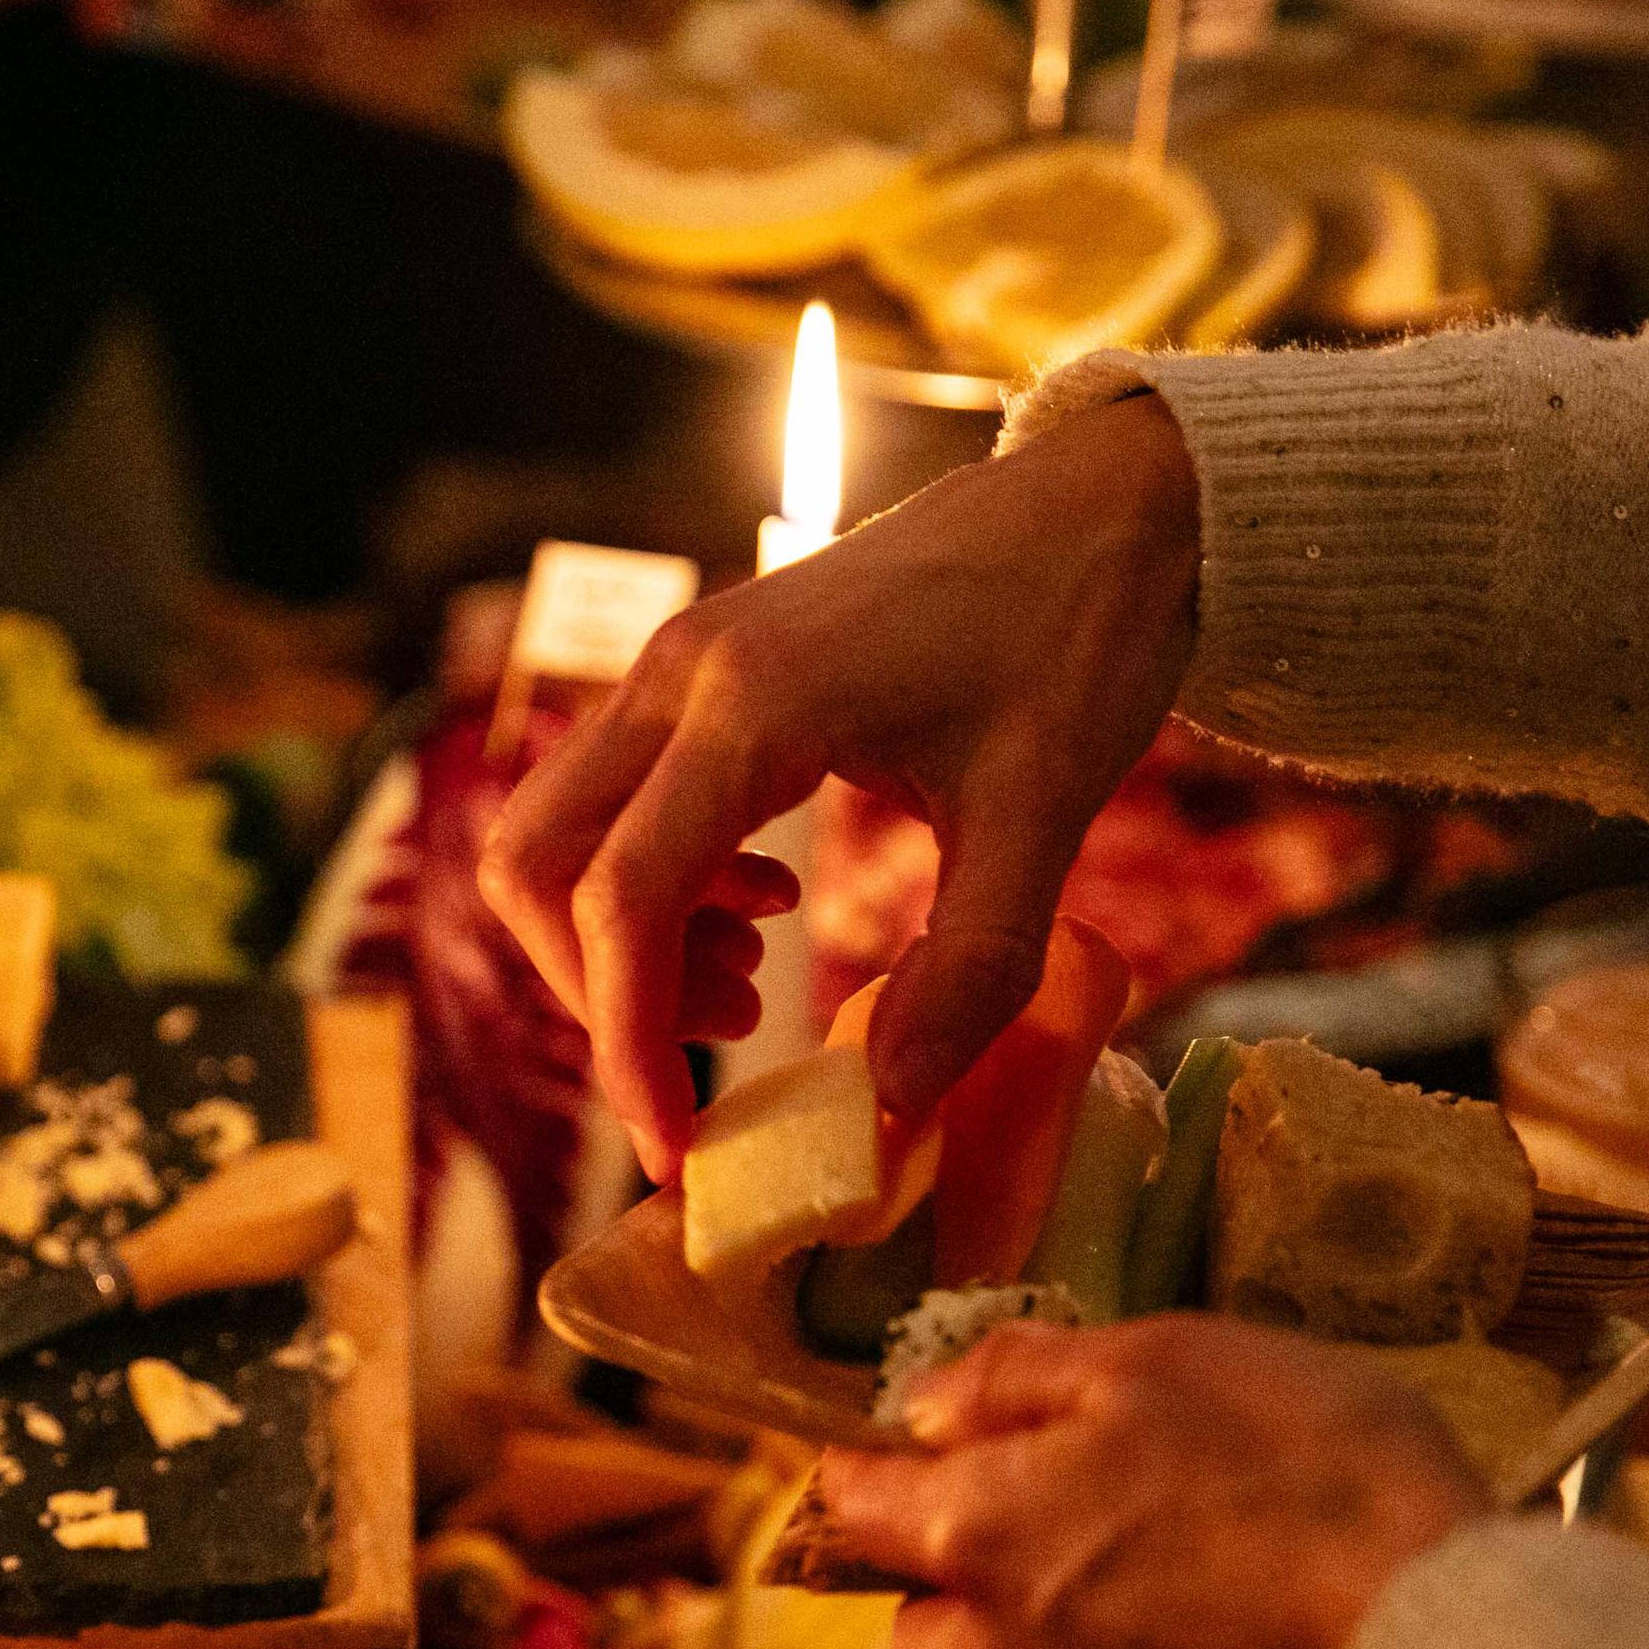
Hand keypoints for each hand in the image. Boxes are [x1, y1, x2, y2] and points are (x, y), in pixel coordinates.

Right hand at [479, 393, 1201, 1180]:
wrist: (1108, 500)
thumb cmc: (1080, 633)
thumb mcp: (1045, 808)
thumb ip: (973, 964)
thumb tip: (892, 1106)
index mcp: (752, 705)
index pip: (623, 900)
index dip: (629, 1043)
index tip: (679, 1148)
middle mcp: (680, 675)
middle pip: (539, 866)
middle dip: (600, 993)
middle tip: (720, 1052)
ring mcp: (678, 665)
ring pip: (561, 835)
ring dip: (624, 941)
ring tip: (755, 987)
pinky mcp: (700, 673)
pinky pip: (615, 801)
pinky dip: (657, 886)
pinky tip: (769, 909)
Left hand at [812, 1315, 1488, 1648]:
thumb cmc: (1311, 1478)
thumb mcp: (1166, 1359)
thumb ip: (1020, 1376)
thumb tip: (930, 1407)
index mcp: (975, 1541)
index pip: (851, 1508)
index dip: (873, 1470)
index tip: (908, 1449)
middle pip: (928, 1627)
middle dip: (965, 1580)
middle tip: (1068, 1518)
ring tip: (1177, 1590)